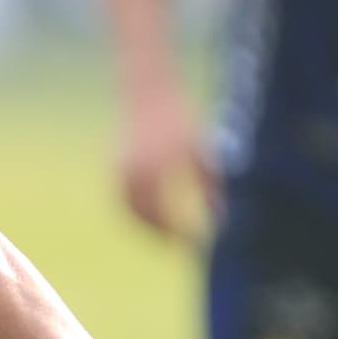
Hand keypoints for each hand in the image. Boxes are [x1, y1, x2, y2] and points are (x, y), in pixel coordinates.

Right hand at [116, 94, 218, 246]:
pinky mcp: (116, 168)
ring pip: (131, 211)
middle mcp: (137, 170)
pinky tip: (153, 217)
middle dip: (162, 235)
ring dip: (147, 227)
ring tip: (166, 237)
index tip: (196, 241)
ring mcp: (122, 169)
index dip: (182, 231)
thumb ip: (210, 185)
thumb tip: (221, 217)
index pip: (169, 212)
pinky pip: (123, 200)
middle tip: (179, 246)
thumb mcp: (201, 150)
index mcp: (161, 166)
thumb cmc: (181, 118)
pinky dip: (136, 213)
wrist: (148, 92)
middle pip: (147, 216)